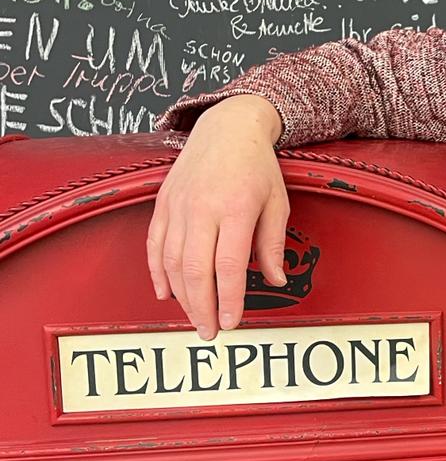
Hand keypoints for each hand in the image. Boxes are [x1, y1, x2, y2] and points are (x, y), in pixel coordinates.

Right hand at [147, 95, 288, 340]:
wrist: (228, 127)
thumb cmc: (258, 167)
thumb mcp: (277, 203)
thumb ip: (273, 244)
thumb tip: (275, 281)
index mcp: (236, 208)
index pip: (228, 265)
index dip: (228, 299)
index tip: (231, 323)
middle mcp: (202, 208)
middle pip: (195, 269)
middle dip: (202, 307)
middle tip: (209, 333)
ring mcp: (178, 206)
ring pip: (171, 261)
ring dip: (181, 296)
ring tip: (194, 318)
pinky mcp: (162, 203)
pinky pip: (154, 244)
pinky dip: (157, 272)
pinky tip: (166, 294)